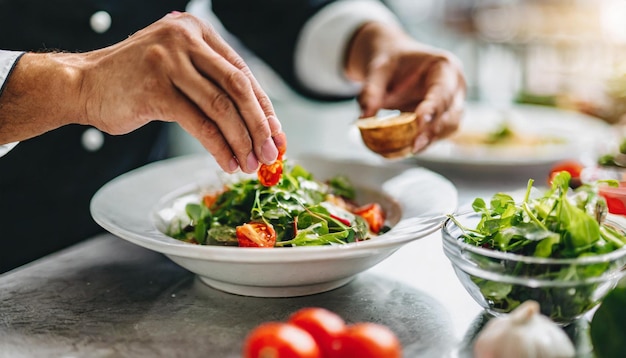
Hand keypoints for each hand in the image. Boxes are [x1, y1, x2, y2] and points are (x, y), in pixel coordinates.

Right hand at [0, 12, 284, 173]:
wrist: (83, 84)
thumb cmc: (136, 82)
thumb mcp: (178, 69)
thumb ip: (213, 84)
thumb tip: (258, 123)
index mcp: (197, 31)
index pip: (243, 72)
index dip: (264, 107)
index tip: (277, 134)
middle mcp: (185, 39)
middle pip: (238, 87)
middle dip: (259, 125)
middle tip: (270, 153)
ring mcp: (169, 61)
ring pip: (222, 107)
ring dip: (241, 141)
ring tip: (250, 164)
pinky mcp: (155, 88)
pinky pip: (199, 123)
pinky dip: (218, 147)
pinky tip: (226, 162)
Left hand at [345, 21, 465, 153]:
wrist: (393, 64)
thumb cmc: (391, 62)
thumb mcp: (377, 70)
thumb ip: (370, 90)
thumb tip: (364, 118)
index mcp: (444, 67)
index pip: (442, 91)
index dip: (433, 108)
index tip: (419, 121)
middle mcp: (454, 87)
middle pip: (451, 114)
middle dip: (433, 131)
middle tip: (414, 145)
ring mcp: (451, 105)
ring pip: (448, 129)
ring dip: (430, 141)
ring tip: (408, 149)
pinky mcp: (442, 120)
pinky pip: (437, 136)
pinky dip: (423, 143)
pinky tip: (405, 149)